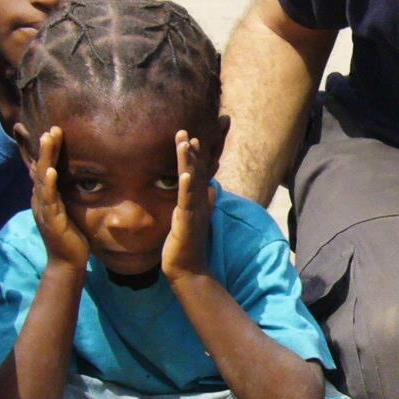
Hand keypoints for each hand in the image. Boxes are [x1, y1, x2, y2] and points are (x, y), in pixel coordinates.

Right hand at [29, 126, 90, 270]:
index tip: (51, 130)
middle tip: (51, 128)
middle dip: (45, 147)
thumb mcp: (67, 209)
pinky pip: (49, 199)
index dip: (46, 150)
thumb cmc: (70, 235)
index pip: (43, 167)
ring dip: (46, 158)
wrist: (68, 262)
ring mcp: (43, 209)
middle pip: (40, 167)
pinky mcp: (51, 220)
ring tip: (49, 139)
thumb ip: (66, 193)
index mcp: (44, 196)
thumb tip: (74, 177)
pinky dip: (49, 185)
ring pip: (42, 178)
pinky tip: (51, 172)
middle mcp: (40, 200)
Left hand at [160, 129, 214, 280]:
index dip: (196, 155)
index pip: (198, 172)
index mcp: (198, 200)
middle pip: (196, 170)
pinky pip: (187, 201)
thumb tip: (213, 189)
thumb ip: (205, 202)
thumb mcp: (194, 219)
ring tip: (185, 142)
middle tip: (185, 130)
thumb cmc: (188, 245)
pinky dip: (187, 187)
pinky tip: (186, 175)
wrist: (188, 269)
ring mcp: (194, 210)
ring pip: (192, 181)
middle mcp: (199, 202)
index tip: (191, 136)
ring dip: (188, 161)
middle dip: (191, 150)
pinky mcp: (188, 221)